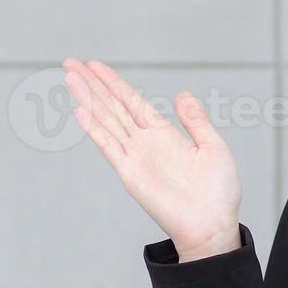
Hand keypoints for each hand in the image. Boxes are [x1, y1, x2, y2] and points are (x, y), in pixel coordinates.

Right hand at [62, 58, 241, 260]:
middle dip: (92, 84)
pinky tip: (80, 111)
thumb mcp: (212, 146)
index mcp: (164, 135)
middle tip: (69, 62)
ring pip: (106, 120)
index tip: (94, 66)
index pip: (132, 101)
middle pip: (112, 106)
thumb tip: (182, 93)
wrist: (212, 225)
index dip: (113, 83)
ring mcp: (135, 157)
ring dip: (87, 99)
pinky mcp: (130, 174)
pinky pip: (109, 146)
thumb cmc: (218, 193)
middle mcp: (145, 143)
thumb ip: (195, 120)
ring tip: (69, 77)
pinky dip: (94, 129)